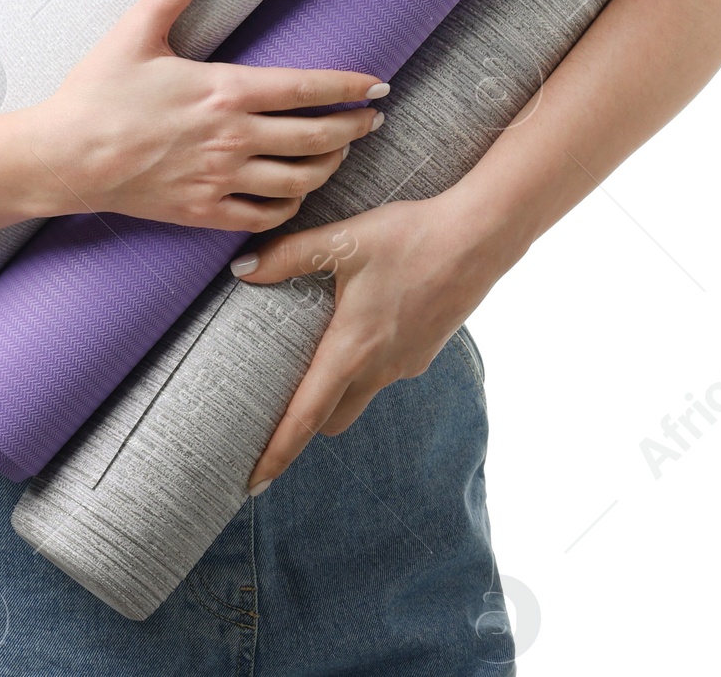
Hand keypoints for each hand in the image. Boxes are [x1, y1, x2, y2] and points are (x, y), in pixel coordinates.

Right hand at [19, 0, 387, 230]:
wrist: (63, 158)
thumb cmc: (96, 93)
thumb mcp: (135, 31)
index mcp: (223, 91)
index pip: (306, 88)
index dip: (349, 87)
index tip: (378, 85)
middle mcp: (231, 138)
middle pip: (316, 138)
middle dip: (354, 129)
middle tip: (372, 121)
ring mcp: (219, 179)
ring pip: (299, 181)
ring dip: (328, 167)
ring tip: (339, 154)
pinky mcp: (203, 212)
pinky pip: (265, 216)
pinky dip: (290, 206)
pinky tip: (294, 194)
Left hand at [231, 188, 529, 491]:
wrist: (479, 238)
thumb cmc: (410, 238)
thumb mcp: (343, 241)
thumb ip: (288, 256)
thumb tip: (241, 268)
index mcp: (353, 350)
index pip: (306, 418)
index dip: (276, 453)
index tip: (251, 484)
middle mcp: (380, 368)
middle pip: (332, 419)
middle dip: (303, 425)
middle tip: (272, 413)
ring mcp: (407, 363)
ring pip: (360, 395)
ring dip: (336, 392)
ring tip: (313, 360)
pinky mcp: (425, 350)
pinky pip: (385, 371)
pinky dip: (365, 364)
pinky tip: (361, 325)